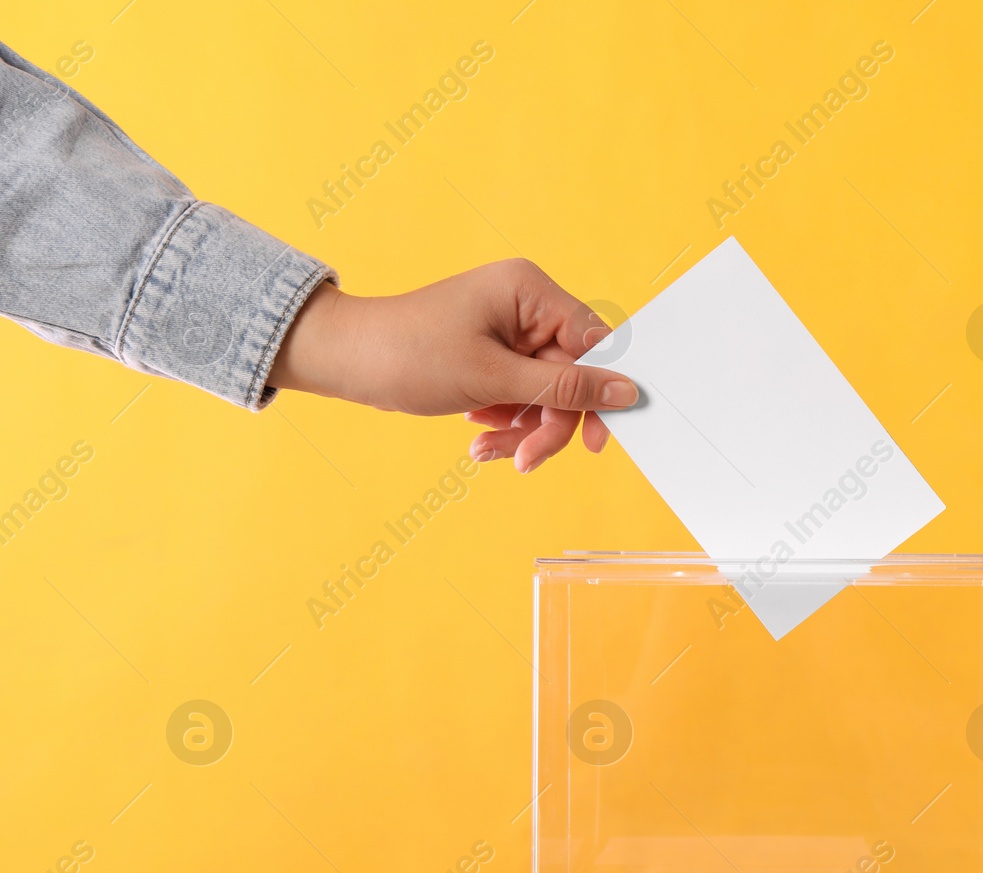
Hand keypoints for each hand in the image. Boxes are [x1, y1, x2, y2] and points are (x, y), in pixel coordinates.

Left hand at [270, 259, 634, 472]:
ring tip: (487, 451)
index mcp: (530, 291)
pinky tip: (479, 436)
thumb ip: (565, 388)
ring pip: (546, 394)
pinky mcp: (494, 357)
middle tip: (527, 459)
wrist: (346, 361)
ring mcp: (510, 333)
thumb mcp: (494, 378)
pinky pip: (521, 397)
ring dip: (523, 429)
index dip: (598, 392)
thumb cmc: (410, 354)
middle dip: (547, 423)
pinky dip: (506, 422)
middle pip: (569, 377)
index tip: (597, 438)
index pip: (592, 342)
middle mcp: (526, 306)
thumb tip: (625, 392)